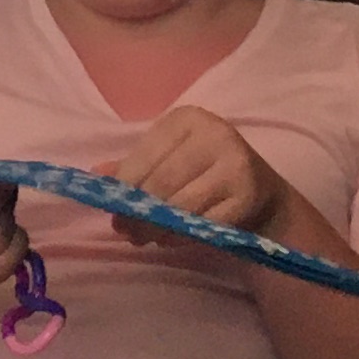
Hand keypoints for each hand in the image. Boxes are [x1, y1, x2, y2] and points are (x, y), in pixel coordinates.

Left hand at [110, 106, 300, 246]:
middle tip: (125, 231)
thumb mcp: (171, 158)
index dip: (124, 188)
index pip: (144, 156)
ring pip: (181, 206)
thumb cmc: (205, 172)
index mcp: (187, 119)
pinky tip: (169, 239)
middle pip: (162, 182)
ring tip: (144, 238)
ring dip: (155, 228)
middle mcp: (214, 135)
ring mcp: (235, 164)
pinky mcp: (248, 195)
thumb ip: (134, 165)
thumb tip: (96, 175)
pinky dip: (180, 237)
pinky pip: (203, 224)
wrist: (261, 192)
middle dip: (137, 213)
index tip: (113, 210)